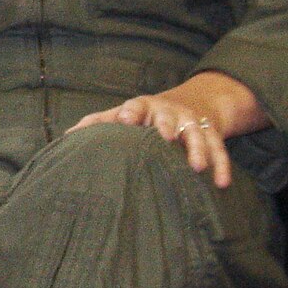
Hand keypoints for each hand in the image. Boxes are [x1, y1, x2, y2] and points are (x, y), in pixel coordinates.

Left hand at [68, 73, 263, 190]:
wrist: (190, 104)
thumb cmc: (143, 116)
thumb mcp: (121, 115)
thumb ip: (97, 124)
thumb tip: (66, 137)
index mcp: (143, 107)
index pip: (135, 107)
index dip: (130, 112)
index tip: (125, 118)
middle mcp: (169, 112)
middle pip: (169, 117)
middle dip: (166, 125)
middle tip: (164, 137)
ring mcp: (192, 122)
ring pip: (197, 134)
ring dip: (198, 150)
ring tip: (197, 167)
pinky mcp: (212, 135)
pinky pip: (219, 150)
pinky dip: (221, 166)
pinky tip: (220, 184)